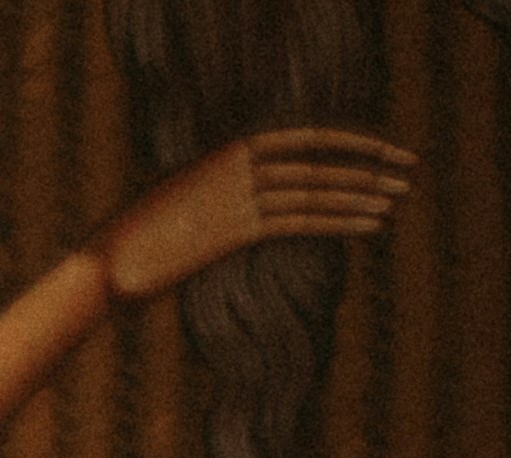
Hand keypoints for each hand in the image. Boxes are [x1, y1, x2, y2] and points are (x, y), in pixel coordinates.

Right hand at [103, 126, 413, 300]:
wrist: (101, 267)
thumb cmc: (132, 246)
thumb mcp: (179, 208)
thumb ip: (216, 200)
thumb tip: (242, 212)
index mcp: (225, 153)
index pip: (304, 137)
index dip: (350, 142)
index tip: (383, 150)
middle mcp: (236, 166)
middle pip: (319, 161)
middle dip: (370, 165)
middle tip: (409, 171)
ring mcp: (236, 195)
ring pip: (316, 189)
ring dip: (365, 194)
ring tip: (399, 200)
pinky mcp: (235, 228)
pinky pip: (302, 219)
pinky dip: (342, 220)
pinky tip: (372, 224)